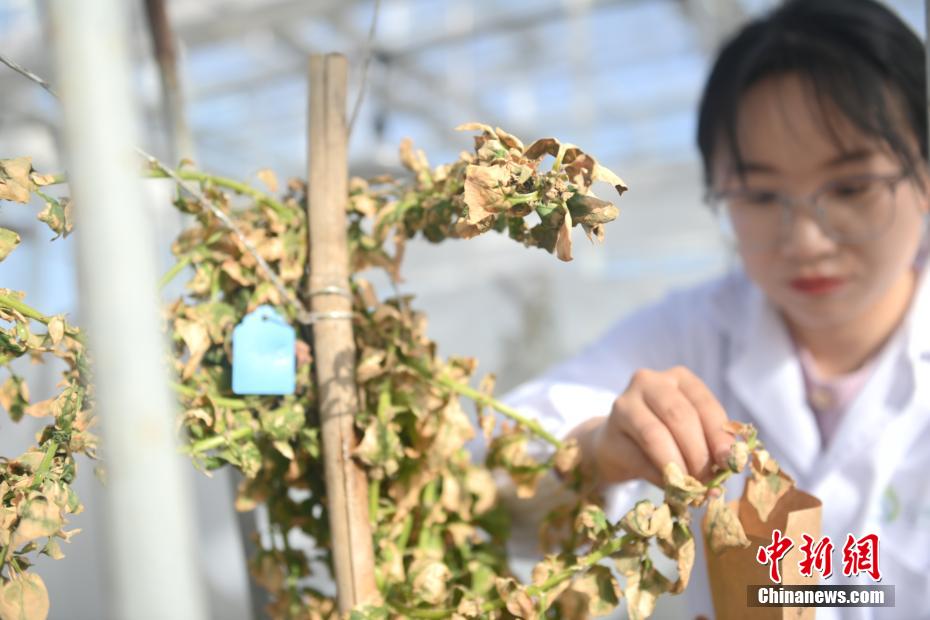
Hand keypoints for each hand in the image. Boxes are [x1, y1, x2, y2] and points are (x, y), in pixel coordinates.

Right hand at [570, 366, 733, 487]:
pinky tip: (669, 488)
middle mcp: (650, 382)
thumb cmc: (663, 436)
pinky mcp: (609, 430)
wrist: (616, 444)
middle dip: (698, 453)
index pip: (703, 404)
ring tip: (689, 487)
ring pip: (655, 435)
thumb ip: (709, 442)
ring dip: (677, 466)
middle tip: (707, 481)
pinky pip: (637, 457)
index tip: (729, 463)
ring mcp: (625, 403)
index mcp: (679, 378)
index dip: (718, 435)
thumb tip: (730, 465)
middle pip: (679, 416)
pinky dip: (658, 477)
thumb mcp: (690, 431)